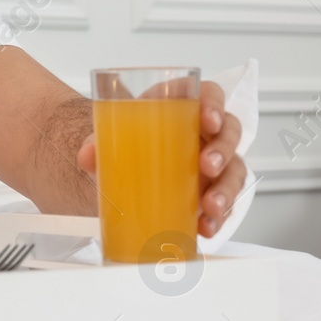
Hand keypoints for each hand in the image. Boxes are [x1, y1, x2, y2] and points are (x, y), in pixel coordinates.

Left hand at [76, 81, 245, 237]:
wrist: (117, 168)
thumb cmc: (123, 141)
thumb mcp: (108, 138)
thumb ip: (96, 144)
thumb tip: (87, 156)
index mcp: (180, 106)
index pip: (209, 94)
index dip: (215, 103)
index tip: (208, 120)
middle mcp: (203, 133)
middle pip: (229, 132)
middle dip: (223, 149)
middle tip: (207, 165)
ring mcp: (212, 162)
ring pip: (234, 169)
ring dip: (227, 188)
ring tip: (210, 206)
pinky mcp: (210, 190)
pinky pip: (224, 202)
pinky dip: (219, 217)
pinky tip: (206, 227)